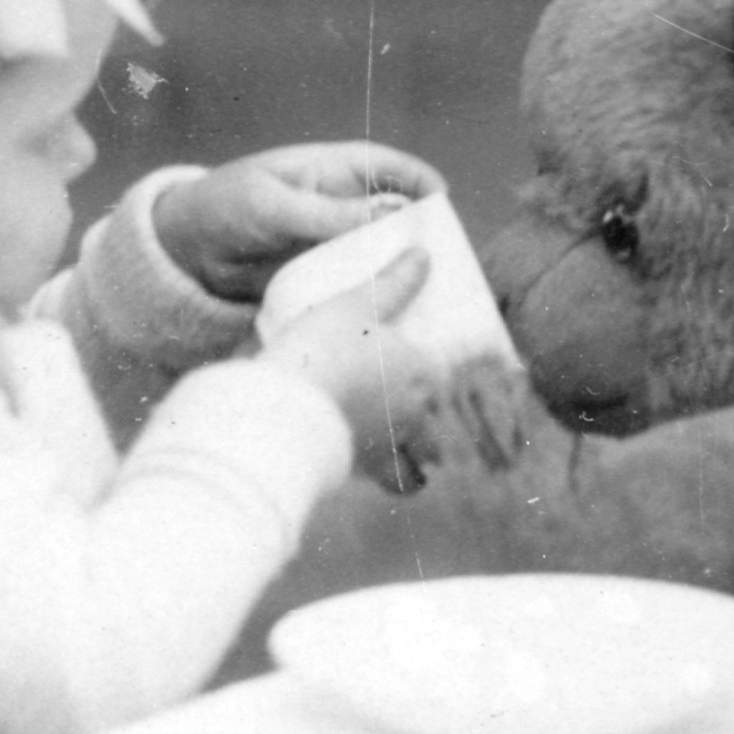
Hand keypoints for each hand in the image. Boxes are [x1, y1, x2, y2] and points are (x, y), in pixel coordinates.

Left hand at [152, 142, 444, 302]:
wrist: (188, 252)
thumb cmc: (226, 206)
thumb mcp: (274, 205)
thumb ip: (327, 213)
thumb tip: (387, 214)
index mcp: (335, 170)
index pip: (391, 168)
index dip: (423, 183)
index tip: (445, 206)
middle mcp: (345, 205)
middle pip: (400, 215)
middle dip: (424, 235)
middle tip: (450, 264)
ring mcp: (338, 242)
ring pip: (385, 253)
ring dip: (406, 271)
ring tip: (434, 296)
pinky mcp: (326, 276)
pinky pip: (361, 282)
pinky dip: (378, 295)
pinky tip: (395, 315)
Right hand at [261, 247, 439, 485]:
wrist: (285, 409)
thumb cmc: (324, 348)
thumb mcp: (358, 303)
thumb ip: (395, 281)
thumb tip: (424, 254)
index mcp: (424, 372)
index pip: (448, 374)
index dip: (446, 374)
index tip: (440, 372)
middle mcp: (419, 412)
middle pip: (441, 419)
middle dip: (438, 421)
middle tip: (419, 410)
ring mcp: (394, 444)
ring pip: (423, 453)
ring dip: (419, 452)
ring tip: (406, 443)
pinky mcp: (367, 469)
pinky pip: (394, 479)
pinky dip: (394, 477)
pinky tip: (381, 469)